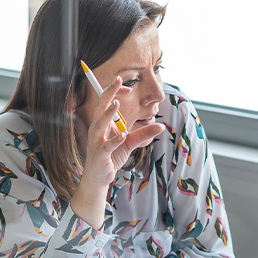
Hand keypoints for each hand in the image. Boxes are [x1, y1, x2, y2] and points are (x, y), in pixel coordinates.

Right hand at [71, 77, 163, 227]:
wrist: (99, 178)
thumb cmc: (111, 157)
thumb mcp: (130, 143)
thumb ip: (144, 134)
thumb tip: (160, 125)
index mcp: (102, 124)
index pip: (106, 102)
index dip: (114, 91)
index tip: (126, 85)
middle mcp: (97, 129)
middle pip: (100, 107)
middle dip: (108, 92)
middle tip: (118, 80)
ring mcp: (96, 142)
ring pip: (99, 124)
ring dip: (108, 114)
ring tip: (117, 104)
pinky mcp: (100, 155)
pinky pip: (106, 146)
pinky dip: (114, 141)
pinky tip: (123, 135)